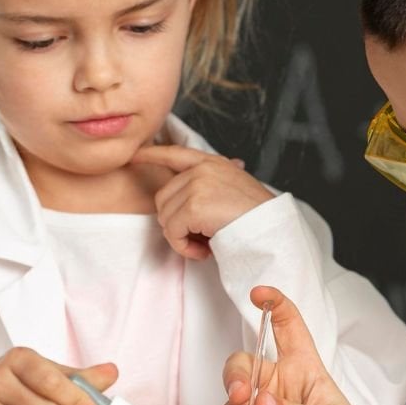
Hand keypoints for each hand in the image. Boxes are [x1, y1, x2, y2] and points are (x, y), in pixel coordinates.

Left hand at [130, 145, 273, 259]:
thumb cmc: (257, 216)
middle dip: (176, 223)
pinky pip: (172, 233)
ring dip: (182, 238)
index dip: (153, 155)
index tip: (135, 156)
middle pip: (163, 198)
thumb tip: (214, 177)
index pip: (176, 153)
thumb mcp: (236, 188)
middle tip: (201, 237)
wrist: (271, 228)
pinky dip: (184, 248)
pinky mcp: (193, 205)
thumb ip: (216, 183)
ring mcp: (196, 185)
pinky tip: (204, 251)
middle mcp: (202, 169)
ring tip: (206, 244)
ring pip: (165, 218)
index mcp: (212, 163)